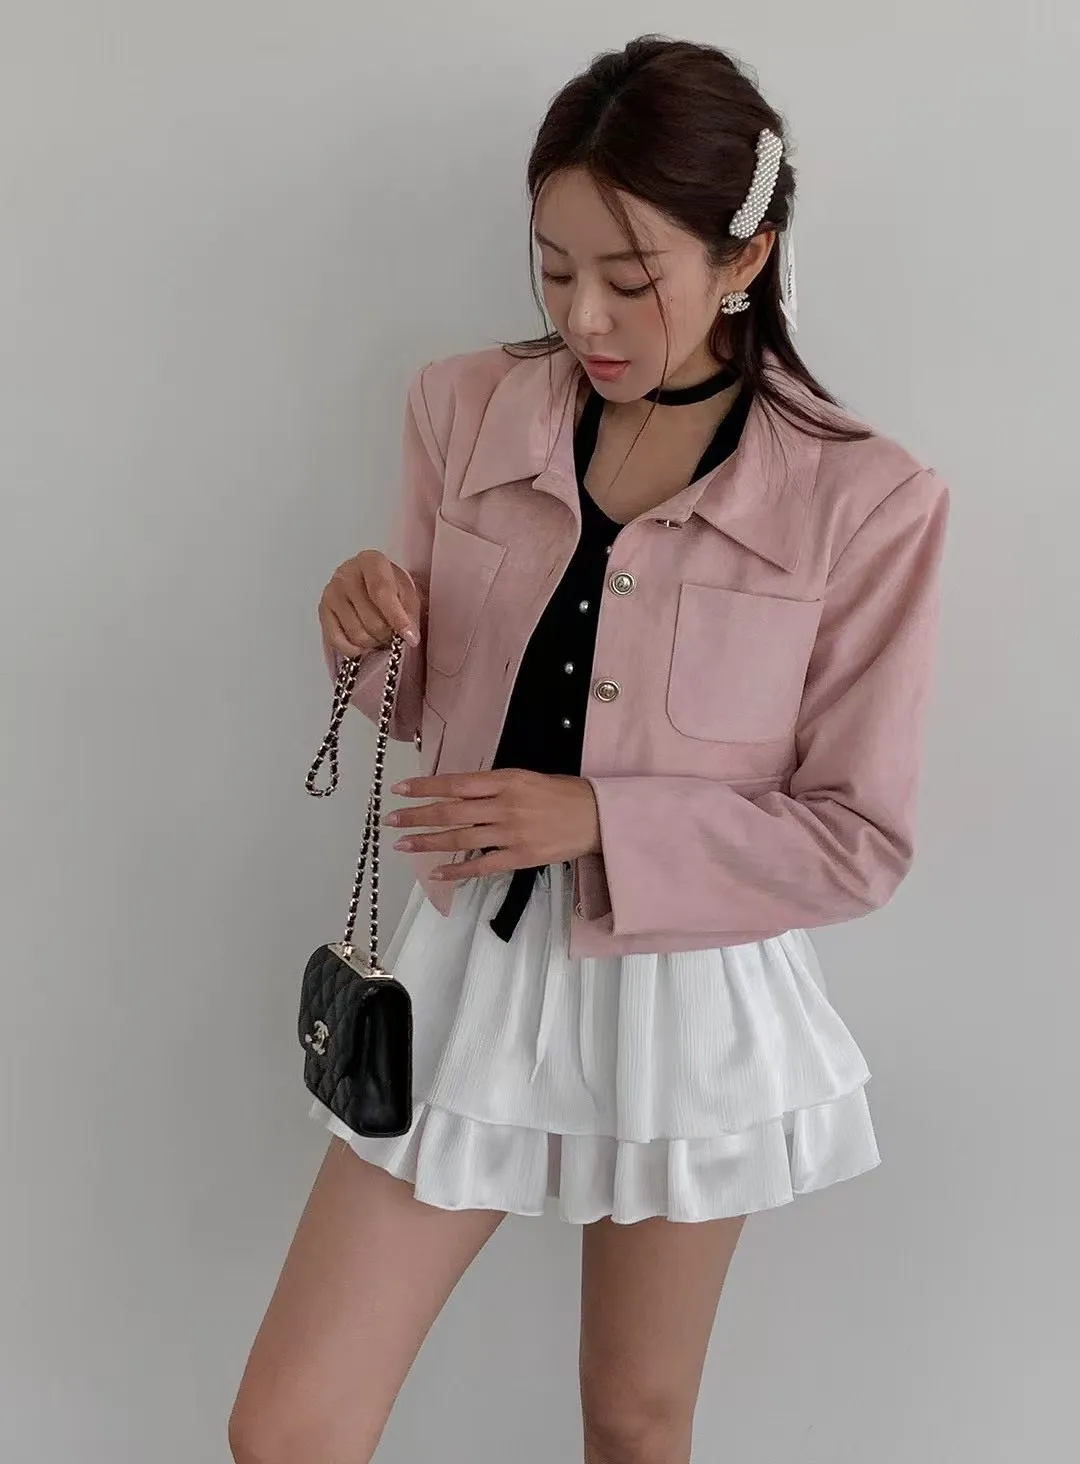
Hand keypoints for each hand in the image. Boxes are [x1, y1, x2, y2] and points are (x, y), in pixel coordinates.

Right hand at [319, 550, 421, 658]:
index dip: (397, 618)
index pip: (381, 592)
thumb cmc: (389, 585)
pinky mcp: (322, 610)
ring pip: (356, 634)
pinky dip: (353, 649)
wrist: (365, 580)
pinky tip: (362, 644)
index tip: (409, 637)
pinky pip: (337, 641)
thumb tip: (409, 637)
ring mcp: (331, 592)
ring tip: (379, 635)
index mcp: (370, 562)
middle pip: (371, 620)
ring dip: (373, 642)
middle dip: (387, 634)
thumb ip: (409, 612)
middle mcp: (346, 574)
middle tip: (393, 633)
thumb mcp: (407, 592)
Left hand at [383, 770, 600, 880]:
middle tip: (390, 819)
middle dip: (416, 816)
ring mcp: (512, 833)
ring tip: (404, 844)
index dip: (425, 787)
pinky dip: (457, 871)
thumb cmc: (562, 794)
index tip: (399, 790)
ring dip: (428, 842)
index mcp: (506, 780)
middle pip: (451, 812)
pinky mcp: (521, 858)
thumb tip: (457, 794)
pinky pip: (482, 866)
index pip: (456, 783)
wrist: (598, 817)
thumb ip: (493, 786)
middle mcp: (505, 805)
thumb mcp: (526, 777)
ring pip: (460, 839)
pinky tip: (437, 873)